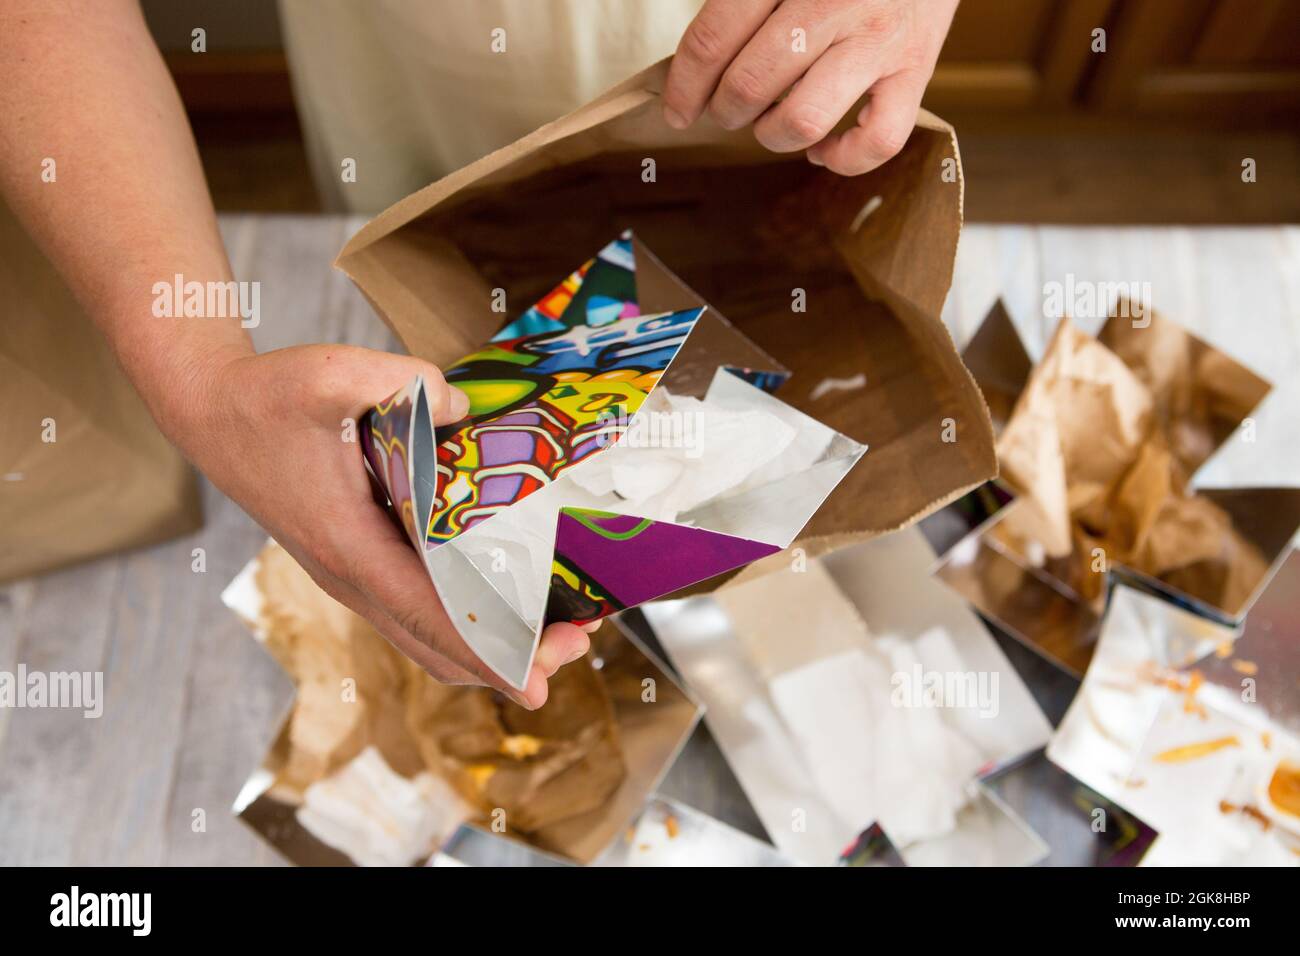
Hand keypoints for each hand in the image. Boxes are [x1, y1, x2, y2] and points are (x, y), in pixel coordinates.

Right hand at [166, 344, 591, 708]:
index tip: (539, 682)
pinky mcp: (355, 564)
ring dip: (489, 647)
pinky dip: (462, 626)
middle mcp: (351, 577)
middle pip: (438, 646)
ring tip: (557, 633)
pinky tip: (500, 604)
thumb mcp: (330, 373)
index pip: (431, 618)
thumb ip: (401, 381)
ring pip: (425, 639)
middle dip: (510, 658)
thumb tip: (464, 408)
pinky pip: (414, 614)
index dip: (489, 654)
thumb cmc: (268, 397)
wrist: (212, 413)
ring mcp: (351, 577)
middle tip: (578, 643)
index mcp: (350, 546)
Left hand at [663, 0, 958, 174]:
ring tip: (770, 123)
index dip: (685, 85)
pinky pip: (877, 141)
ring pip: (803, 118)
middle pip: (750, 82)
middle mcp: (836, 2)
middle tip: (727, 109)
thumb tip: (697, 62)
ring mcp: (878, 40)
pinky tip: (822, 148)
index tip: (678, 109)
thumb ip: (742, 2)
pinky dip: (843, 159)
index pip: (713, 39)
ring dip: (772, 135)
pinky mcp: (916, 69)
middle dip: (725, 110)